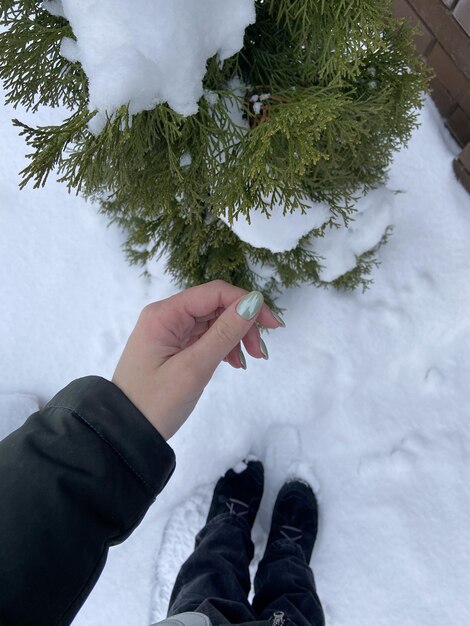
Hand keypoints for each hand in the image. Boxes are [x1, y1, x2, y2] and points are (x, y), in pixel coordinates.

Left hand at [112, 280, 283, 439]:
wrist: (125, 433)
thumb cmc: (155, 402)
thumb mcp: (193, 368)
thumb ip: (224, 333)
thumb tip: (254, 301)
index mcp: (165, 314)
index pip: (215, 293)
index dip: (247, 303)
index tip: (272, 326)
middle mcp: (166, 316)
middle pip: (215, 305)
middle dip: (243, 323)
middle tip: (261, 352)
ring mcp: (169, 331)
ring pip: (213, 322)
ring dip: (236, 336)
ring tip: (249, 361)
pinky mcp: (173, 347)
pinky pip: (205, 337)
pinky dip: (223, 346)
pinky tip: (234, 362)